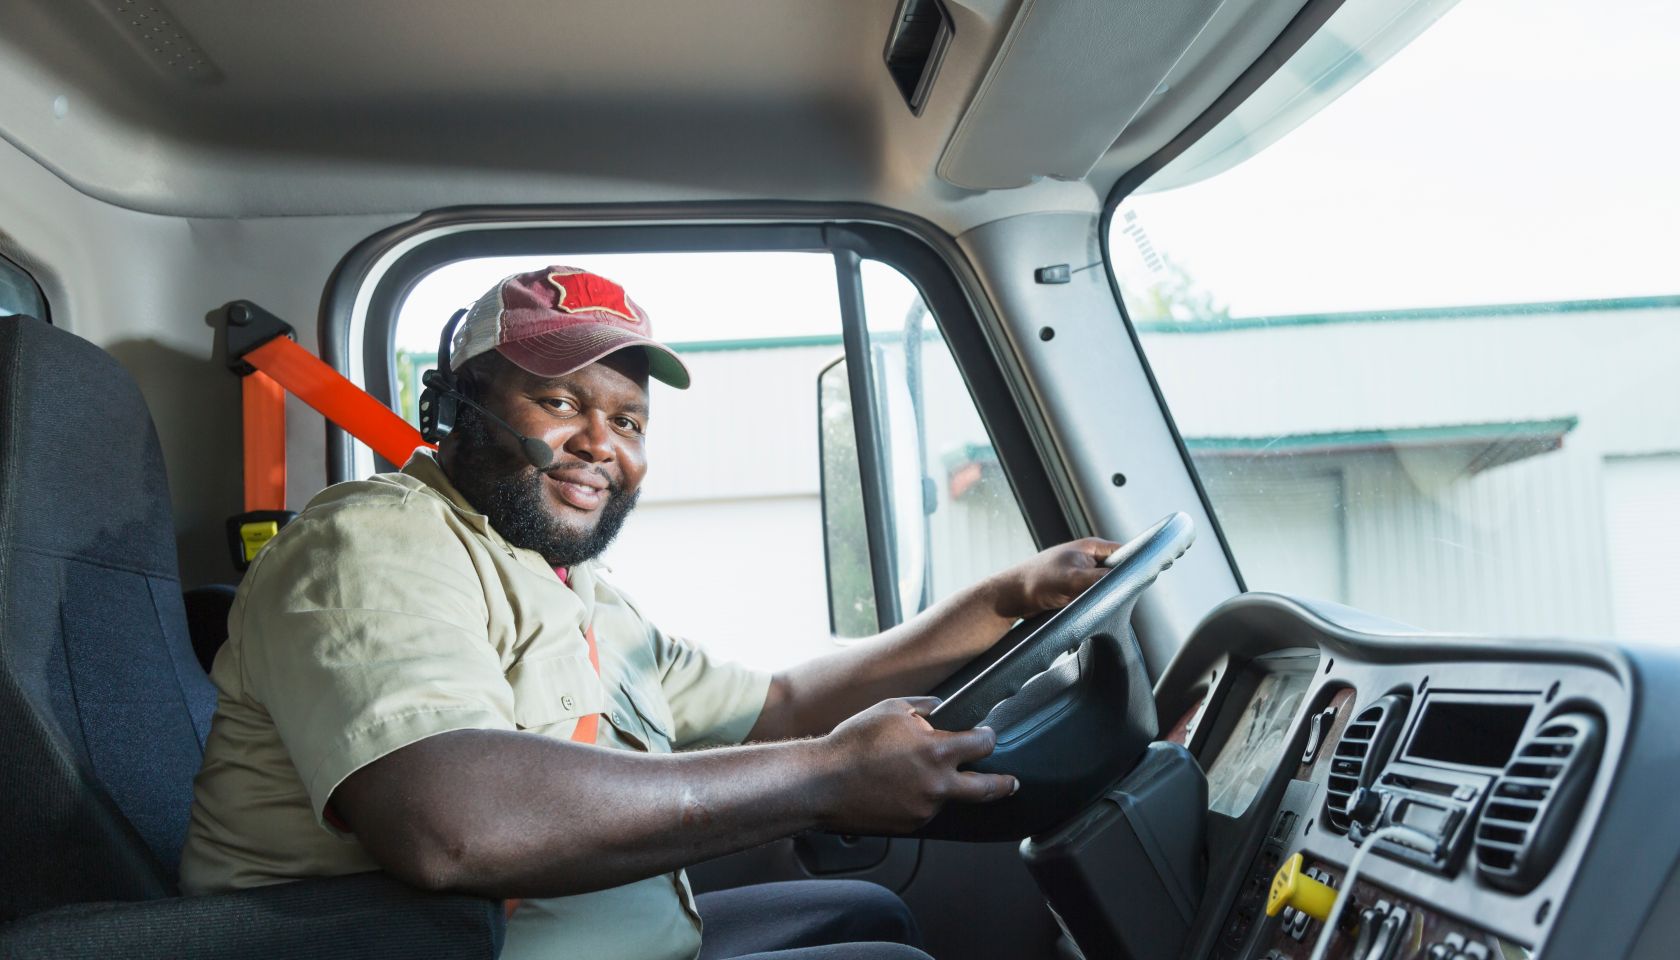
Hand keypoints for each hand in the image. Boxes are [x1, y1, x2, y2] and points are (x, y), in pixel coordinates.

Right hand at [810, 698, 1016, 834]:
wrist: (822, 782)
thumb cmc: (853, 742)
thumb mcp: (891, 709)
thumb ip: (924, 708)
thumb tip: (941, 708)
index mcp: (938, 751)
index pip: (982, 745)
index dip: (988, 738)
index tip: (988, 737)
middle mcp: (938, 784)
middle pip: (987, 789)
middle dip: (1004, 784)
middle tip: (1012, 783)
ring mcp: (925, 809)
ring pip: (948, 798)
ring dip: (944, 787)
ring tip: (915, 774)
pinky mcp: (911, 825)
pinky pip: (926, 810)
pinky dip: (921, 799)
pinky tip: (900, 788)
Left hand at [989, 537, 1122, 619]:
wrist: (1012, 597)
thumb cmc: (1037, 581)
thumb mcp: (1074, 579)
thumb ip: (1101, 578)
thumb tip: (1124, 581)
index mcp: (1090, 547)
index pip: (1124, 551)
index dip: (1135, 563)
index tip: (1141, 576)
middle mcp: (1087, 558)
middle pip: (1116, 570)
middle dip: (1117, 583)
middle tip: (1115, 595)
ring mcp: (1081, 572)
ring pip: (1104, 584)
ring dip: (1103, 594)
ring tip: (1095, 600)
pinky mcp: (1074, 587)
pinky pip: (1092, 594)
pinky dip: (1092, 600)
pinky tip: (1088, 606)